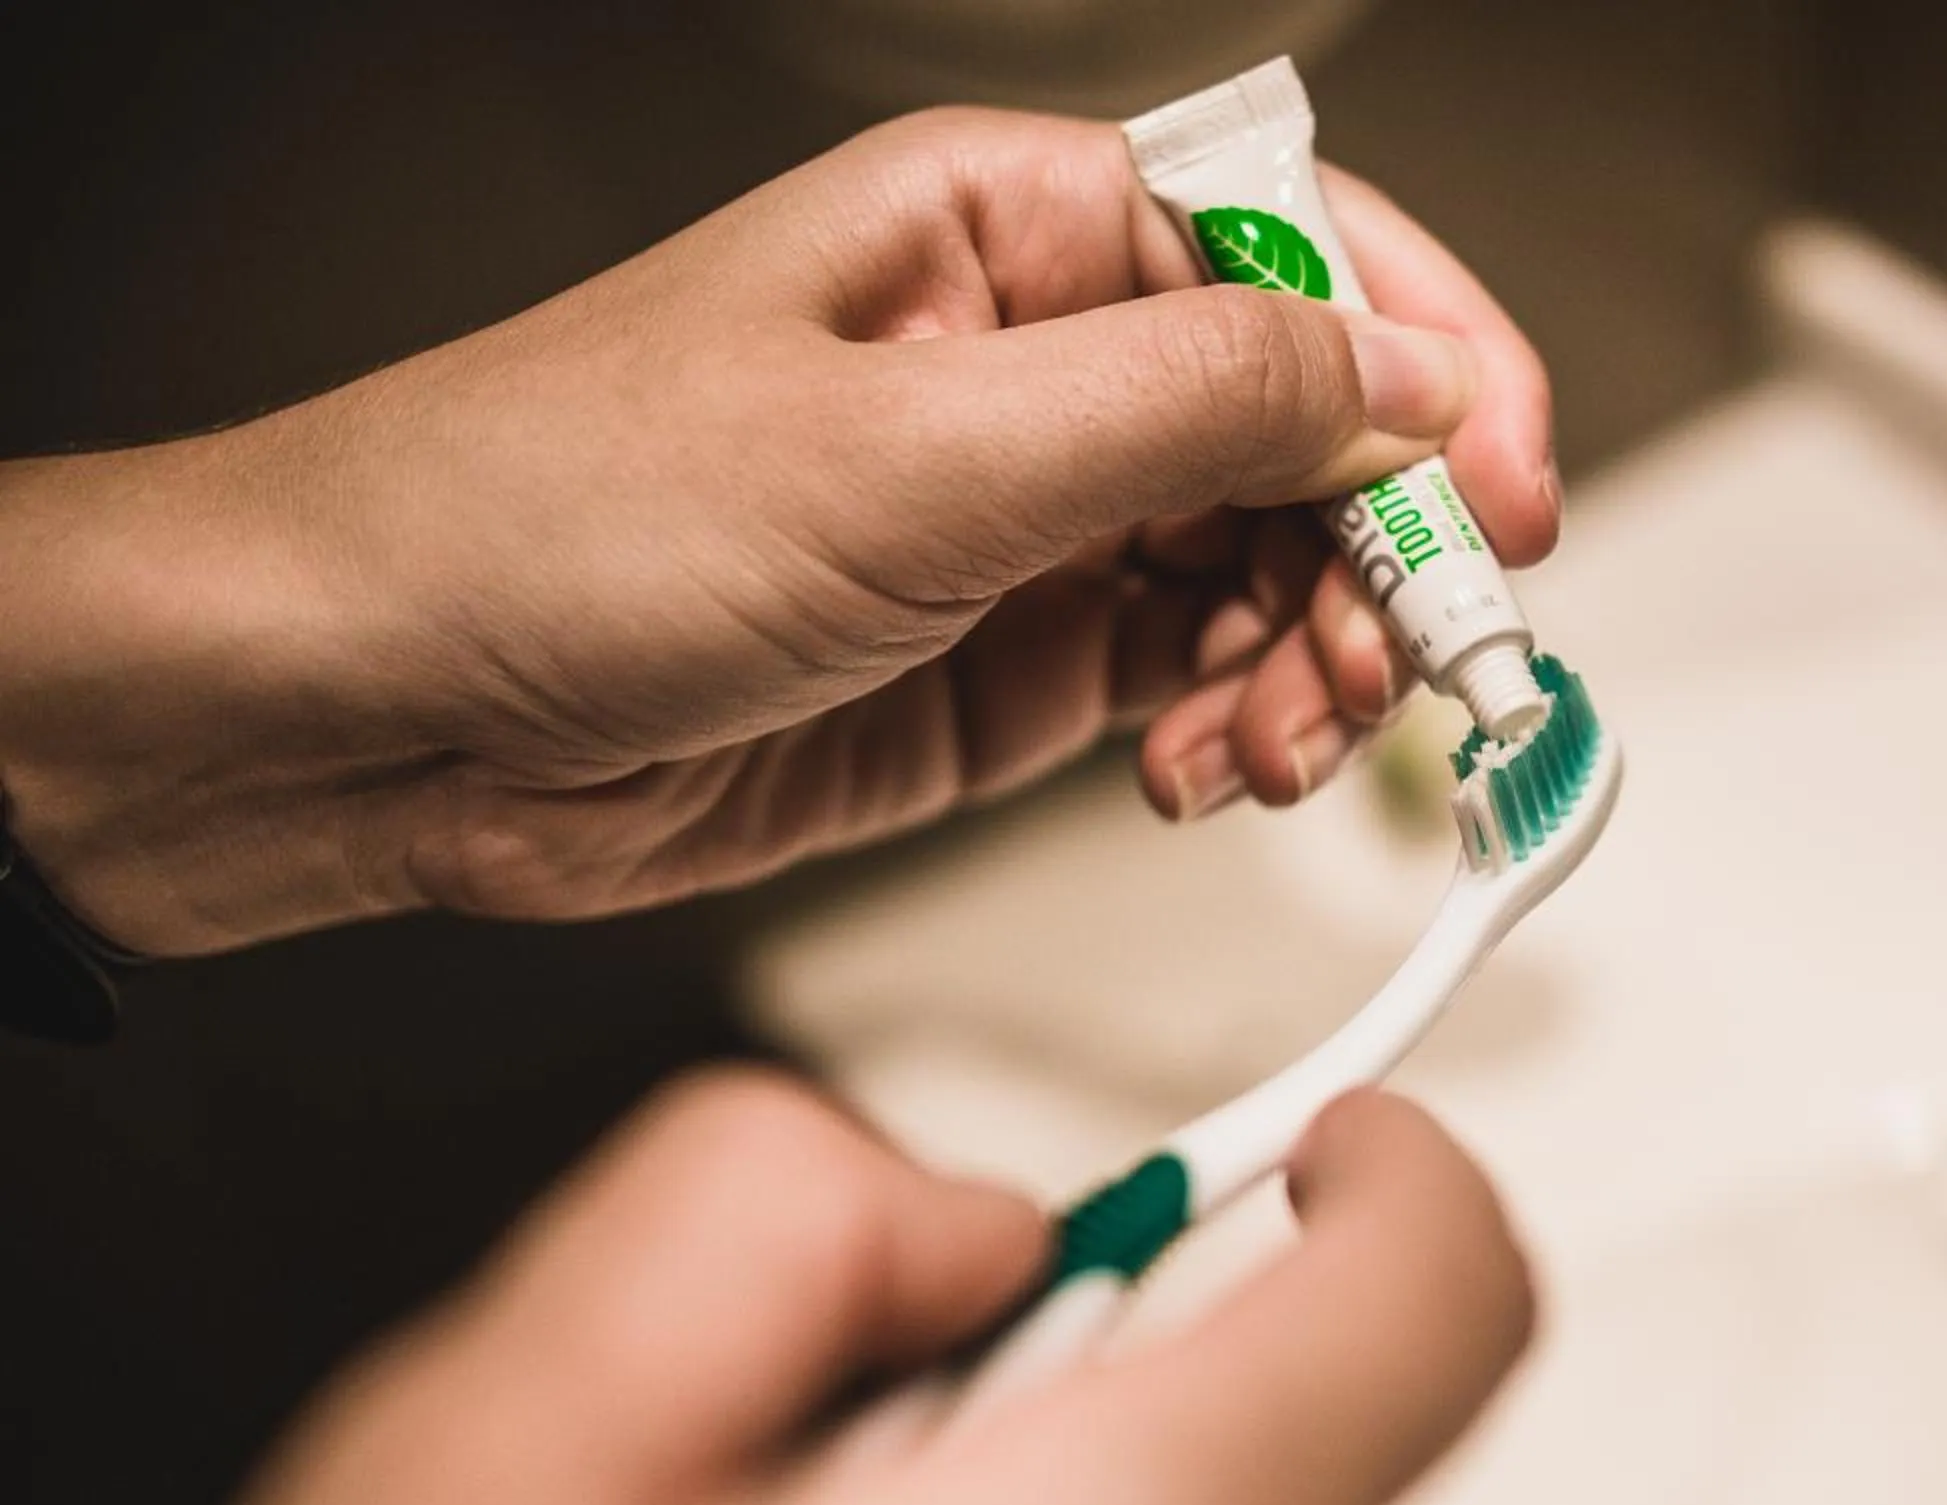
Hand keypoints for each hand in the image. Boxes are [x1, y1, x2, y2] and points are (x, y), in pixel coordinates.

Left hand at [0, 110, 1557, 954]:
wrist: (383, 711)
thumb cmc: (562, 515)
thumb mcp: (915, 451)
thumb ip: (1192, 408)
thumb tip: (1407, 379)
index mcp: (1013, 230)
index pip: (1308, 257)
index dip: (1437, 371)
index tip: (1505, 504)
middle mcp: (1042, 364)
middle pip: (1321, 433)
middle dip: (1381, 558)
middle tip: (1400, 671)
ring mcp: (1035, 520)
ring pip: (1276, 571)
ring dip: (1313, 666)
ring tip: (1266, 748)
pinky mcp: (1011, 659)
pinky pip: (1195, 681)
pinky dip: (1233, 735)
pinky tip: (1199, 775)